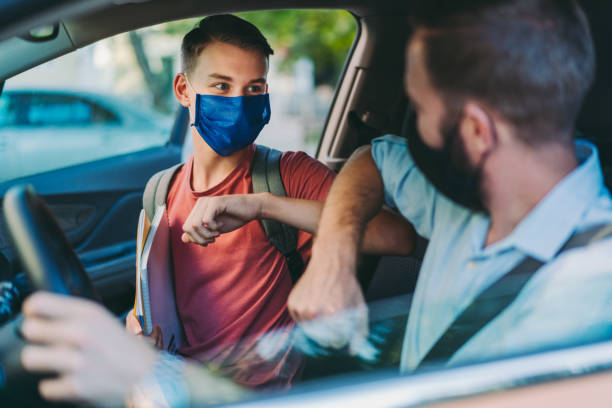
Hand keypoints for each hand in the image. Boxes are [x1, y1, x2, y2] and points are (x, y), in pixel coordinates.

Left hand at [21, 292, 157, 406]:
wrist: (149, 377)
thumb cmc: (127, 350)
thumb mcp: (104, 320)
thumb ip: (74, 315)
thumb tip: (41, 314)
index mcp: (88, 313)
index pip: (39, 302)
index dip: (33, 310)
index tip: (36, 316)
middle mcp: (81, 333)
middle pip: (30, 329)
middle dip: (36, 337)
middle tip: (47, 342)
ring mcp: (77, 361)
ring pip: (31, 358)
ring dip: (42, 361)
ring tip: (56, 362)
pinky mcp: (75, 387)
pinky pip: (46, 386)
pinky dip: (56, 386)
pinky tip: (71, 379)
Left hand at [181, 194, 264, 245]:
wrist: (252, 209)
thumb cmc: (234, 218)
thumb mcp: (214, 230)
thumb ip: (199, 234)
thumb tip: (183, 239)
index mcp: (198, 209)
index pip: (186, 228)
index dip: (196, 239)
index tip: (209, 241)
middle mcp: (200, 203)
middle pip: (188, 227)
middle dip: (199, 239)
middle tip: (213, 240)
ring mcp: (207, 201)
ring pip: (195, 225)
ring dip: (206, 234)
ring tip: (217, 233)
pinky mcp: (215, 202)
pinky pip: (205, 220)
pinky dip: (213, 227)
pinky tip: (221, 225)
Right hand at [287, 237, 367, 352]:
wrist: (330, 262)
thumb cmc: (347, 285)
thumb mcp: (360, 307)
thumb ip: (359, 332)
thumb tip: (352, 352)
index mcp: (334, 315)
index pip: (337, 343)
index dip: (342, 334)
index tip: (343, 323)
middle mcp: (317, 313)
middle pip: (322, 341)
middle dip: (330, 332)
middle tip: (334, 315)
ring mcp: (303, 309)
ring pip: (310, 332)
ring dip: (318, 324)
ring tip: (325, 305)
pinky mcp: (293, 304)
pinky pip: (300, 322)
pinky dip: (307, 317)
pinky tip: (315, 302)